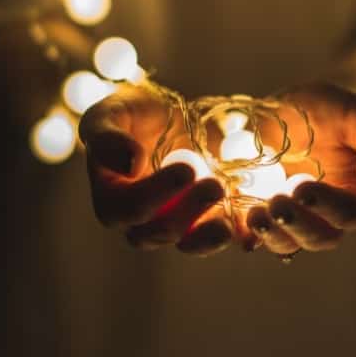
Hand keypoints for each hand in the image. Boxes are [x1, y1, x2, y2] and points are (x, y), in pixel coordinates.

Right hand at [79, 84, 232, 254]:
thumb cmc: (134, 114)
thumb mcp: (112, 112)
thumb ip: (107, 136)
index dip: (153, 196)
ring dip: (209, 234)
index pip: (124, 210)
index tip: (186, 169)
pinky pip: (217, 238)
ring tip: (229, 216)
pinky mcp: (205, 223)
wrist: (173, 116)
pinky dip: (235, 235)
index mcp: (111, 196)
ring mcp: (174, 224)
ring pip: (187, 243)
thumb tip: (129, 164)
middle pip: (156, 233)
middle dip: (186, 213)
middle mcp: (140, 219)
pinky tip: (248, 228)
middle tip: (215, 185)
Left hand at [245, 83, 355, 255]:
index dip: (330, 207)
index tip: (304, 188)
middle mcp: (325, 216)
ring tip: (254, 215)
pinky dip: (243, 234)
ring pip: (285, 242)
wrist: (289, 107)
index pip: (351, 215)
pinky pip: (252, 234)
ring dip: (270, 234)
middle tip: (277, 205)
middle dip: (297, 225)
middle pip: (318, 237)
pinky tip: (233, 225)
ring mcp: (291, 218)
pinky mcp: (260, 213)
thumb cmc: (332, 111)